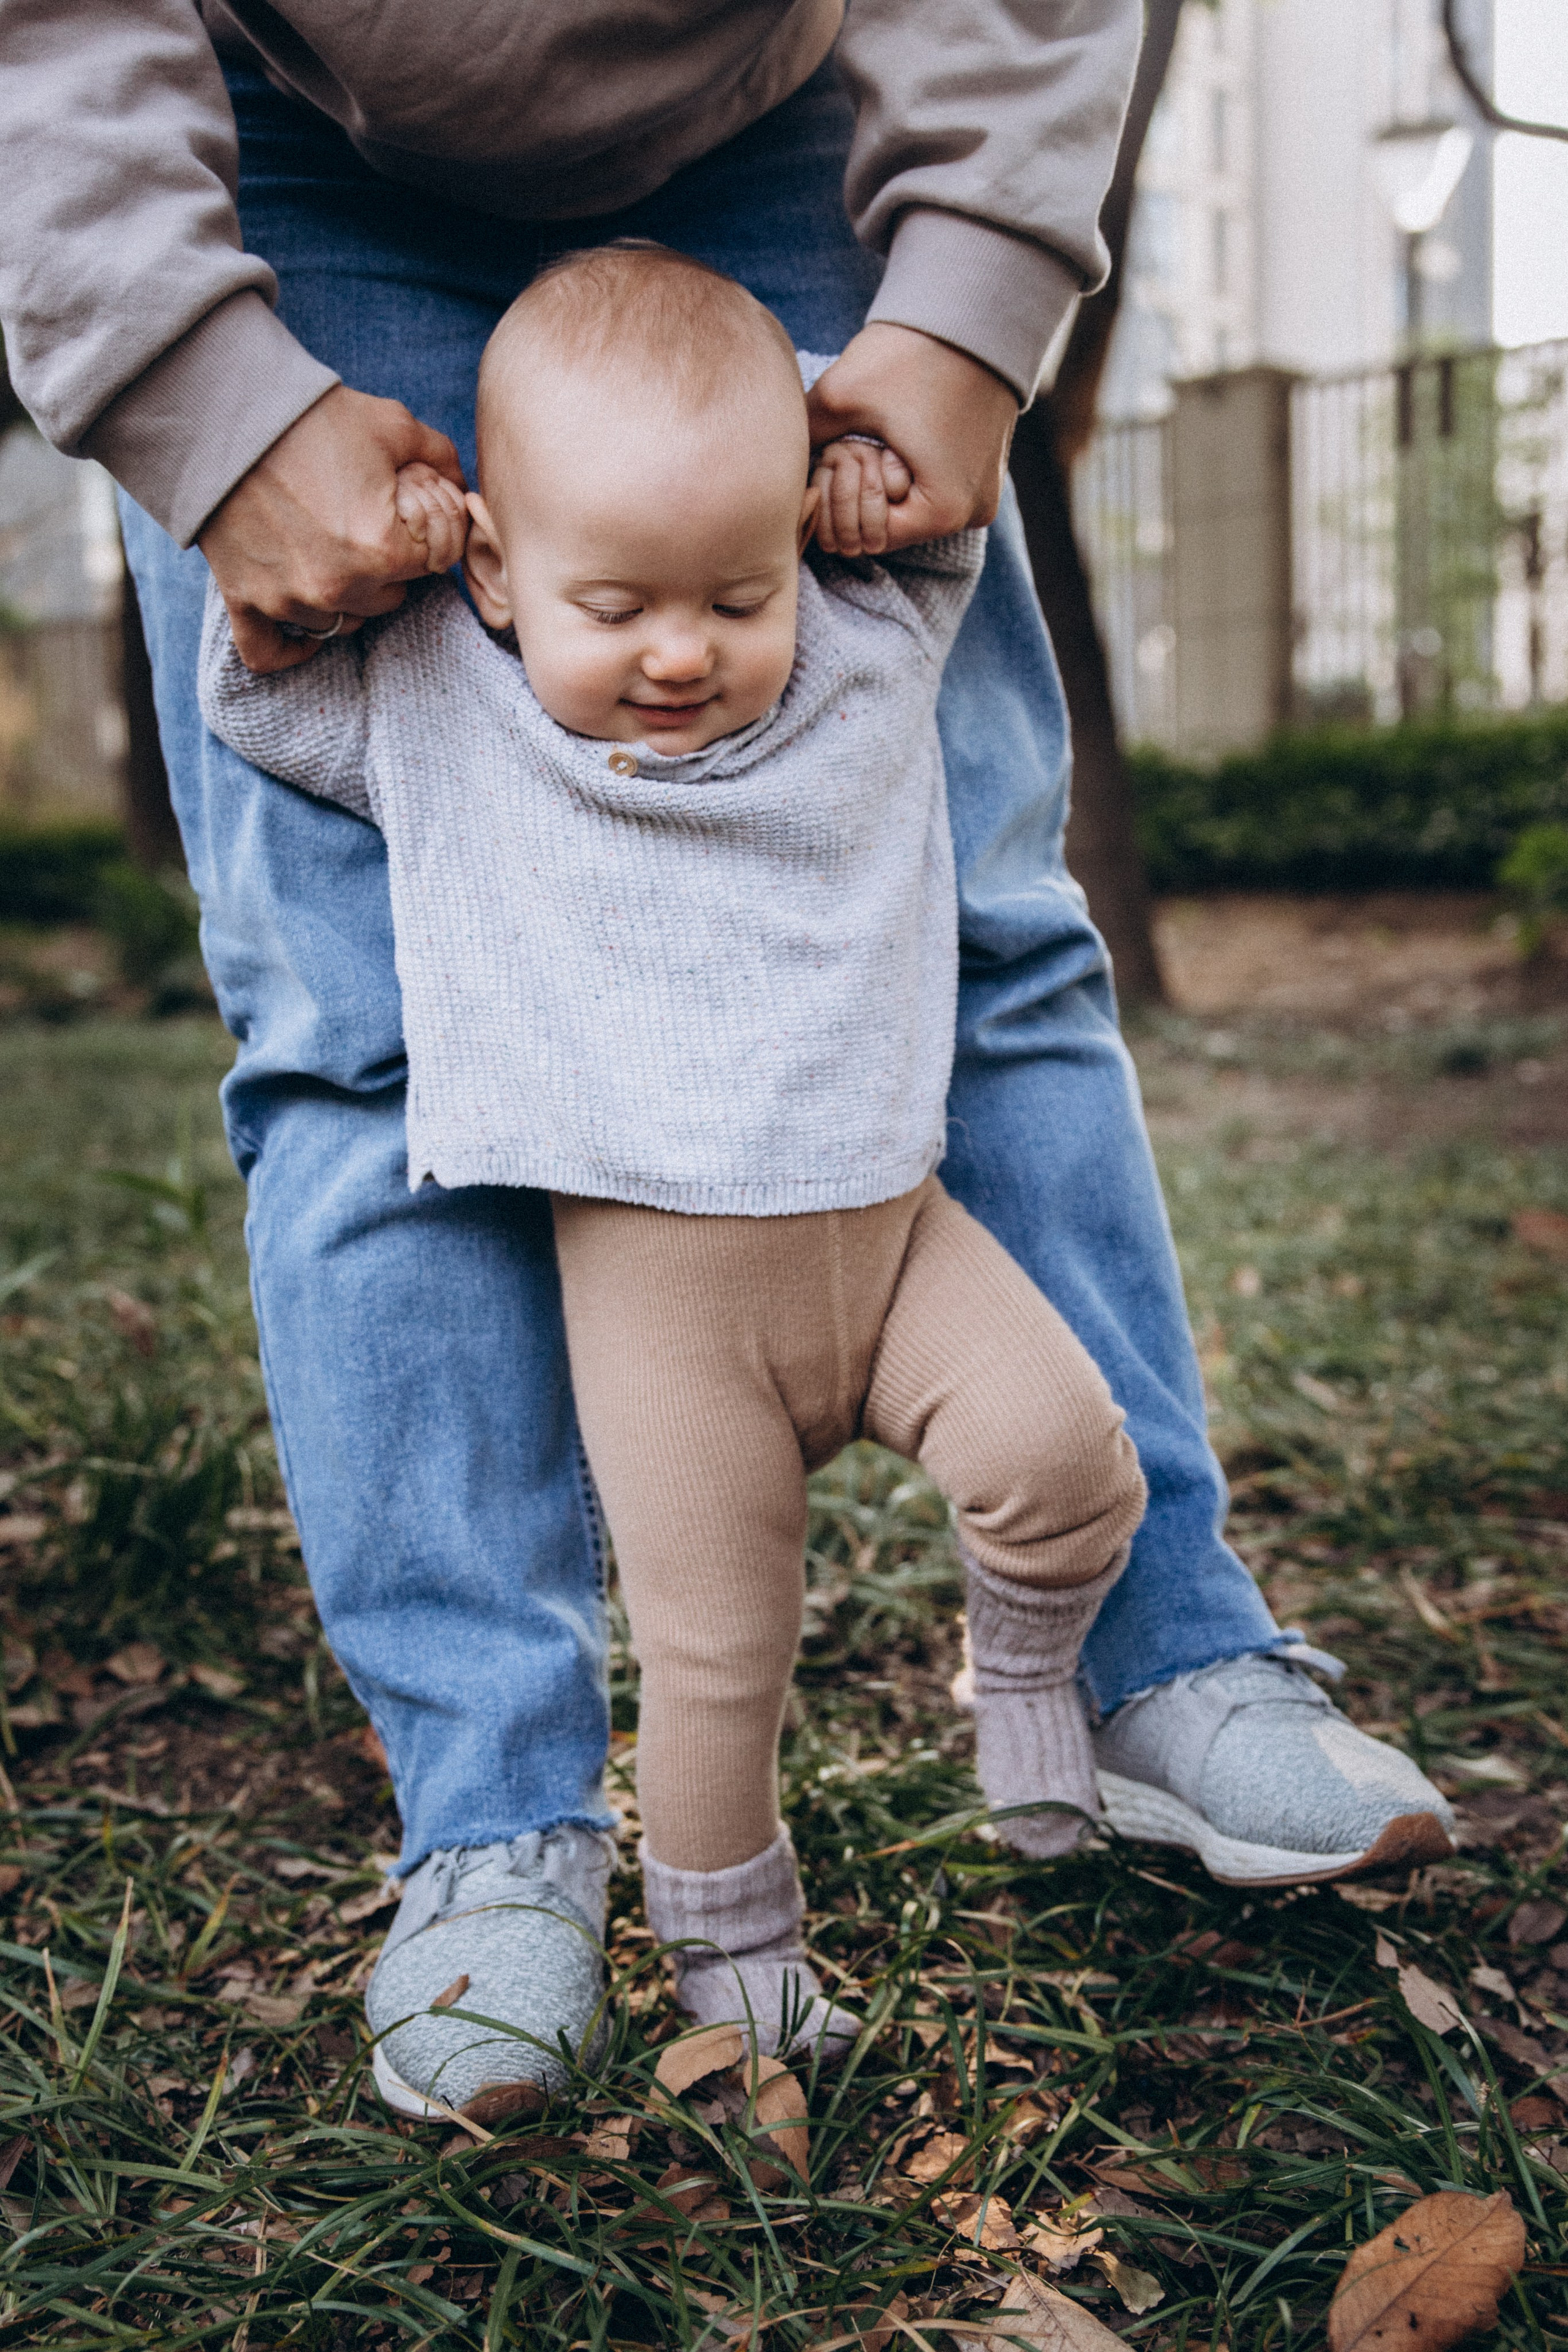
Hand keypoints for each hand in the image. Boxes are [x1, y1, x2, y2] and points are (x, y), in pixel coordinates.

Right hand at [197, 385, 466, 672]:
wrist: (224, 413)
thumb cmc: (312, 418)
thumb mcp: (393, 424)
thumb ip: (441, 459)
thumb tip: (464, 487)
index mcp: (382, 551)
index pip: (431, 564)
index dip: (422, 533)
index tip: (403, 510)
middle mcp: (338, 588)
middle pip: (390, 598)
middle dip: (388, 566)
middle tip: (366, 526)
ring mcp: (289, 600)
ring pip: (342, 623)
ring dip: (347, 598)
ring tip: (335, 553)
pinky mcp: (245, 600)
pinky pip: (269, 652)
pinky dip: (289, 650)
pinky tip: (305, 627)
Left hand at [806, 323, 1017, 555]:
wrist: (971, 308)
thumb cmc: (910, 352)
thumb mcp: (841, 396)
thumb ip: (805, 437)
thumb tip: (777, 462)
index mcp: (943, 512)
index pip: (867, 536)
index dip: (838, 505)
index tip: (832, 458)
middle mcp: (970, 513)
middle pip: (891, 525)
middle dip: (860, 493)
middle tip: (849, 443)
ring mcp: (983, 491)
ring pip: (910, 503)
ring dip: (882, 479)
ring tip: (875, 433)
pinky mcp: (985, 467)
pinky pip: (933, 483)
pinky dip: (907, 466)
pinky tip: (898, 428)